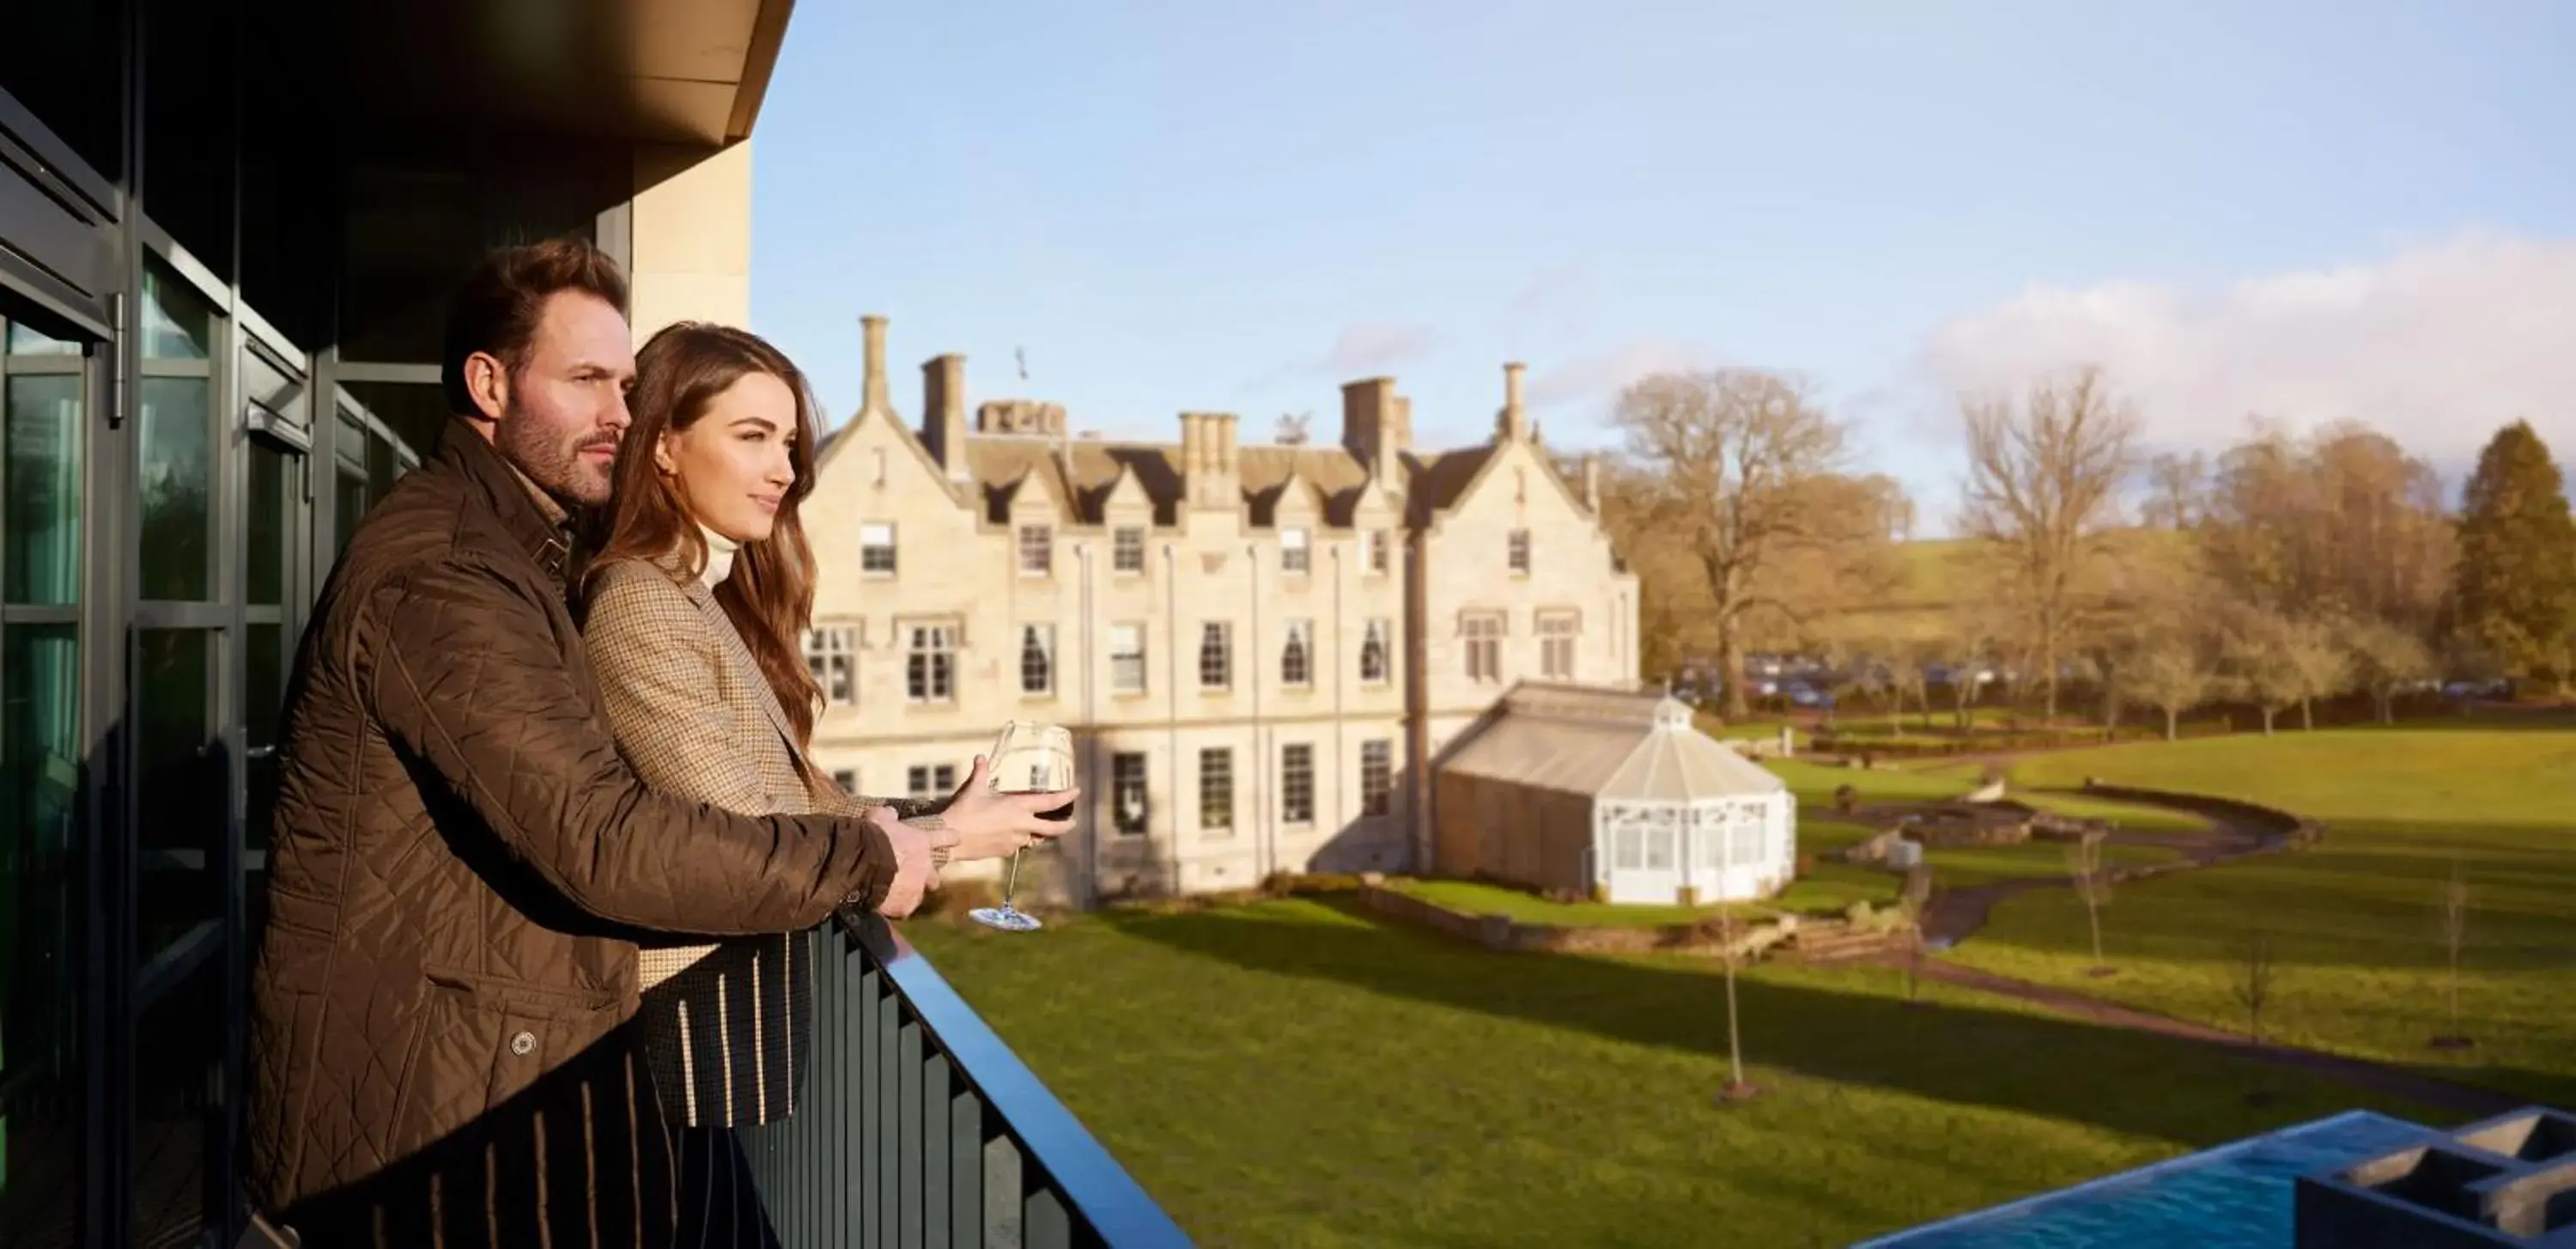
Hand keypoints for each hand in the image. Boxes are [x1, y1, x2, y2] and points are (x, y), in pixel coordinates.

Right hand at [869, 807, 940, 917]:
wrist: (865, 862)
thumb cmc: (874, 836)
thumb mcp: (879, 818)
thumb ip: (888, 816)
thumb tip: (891, 813)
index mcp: (921, 843)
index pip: (943, 838)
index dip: (949, 838)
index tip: (956, 838)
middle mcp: (925, 867)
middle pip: (934, 877)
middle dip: (927, 879)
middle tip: (913, 878)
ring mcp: (916, 888)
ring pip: (917, 895)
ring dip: (908, 894)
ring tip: (892, 894)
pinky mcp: (905, 906)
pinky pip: (902, 909)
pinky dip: (895, 908)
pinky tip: (883, 905)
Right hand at [939, 754, 1078, 862]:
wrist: (952, 838)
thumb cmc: (965, 810)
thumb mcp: (974, 788)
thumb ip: (981, 771)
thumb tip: (980, 757)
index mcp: (1019, 806)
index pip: (1051, 801)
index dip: (1066, 796)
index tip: (1076, 792)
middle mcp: (1022, 825)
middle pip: (1053, 829)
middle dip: (1066, 826)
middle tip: (1073, 822)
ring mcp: (1016, 841)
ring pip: (1035, 838)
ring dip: (1039, 833)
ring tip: (1038, 828)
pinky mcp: (1006, 851)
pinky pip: (1018, 845)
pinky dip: (1019, 839)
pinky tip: (1010, 835)